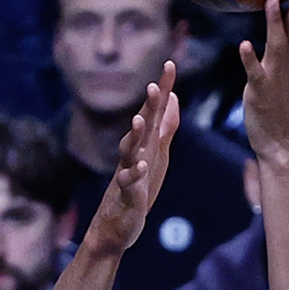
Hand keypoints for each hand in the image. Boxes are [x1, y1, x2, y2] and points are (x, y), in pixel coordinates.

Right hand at [79, 63, 179, 255]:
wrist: (116, 225)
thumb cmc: (138, 187)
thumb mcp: (157, 153)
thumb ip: (165, 126)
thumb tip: (172, 96)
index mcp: (145, 144)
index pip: (154, 112)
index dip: (163, 89)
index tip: (170, 64)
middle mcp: (135, 154)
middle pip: (142, 126)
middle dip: (147, 106)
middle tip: (153, 86)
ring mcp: (128, 174)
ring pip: (129, 151)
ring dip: (134, 135)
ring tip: (139, 119)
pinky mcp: (126, 196)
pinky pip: (129, 182)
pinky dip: (134, 173)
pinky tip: (141, 165)